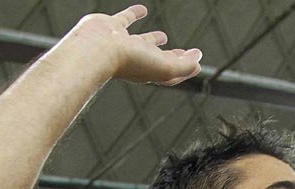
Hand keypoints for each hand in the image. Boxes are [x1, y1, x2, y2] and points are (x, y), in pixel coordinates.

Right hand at [69, 5, 201, 85]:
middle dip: (172, 56)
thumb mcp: (165, 68)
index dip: (185, 67)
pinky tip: (142, 10)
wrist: (97, 49)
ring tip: (164, 36)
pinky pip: (126, 19)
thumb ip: (184, 66)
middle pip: (158, 59)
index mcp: (149, 71)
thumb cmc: (129, 61)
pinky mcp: (112, 28)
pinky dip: (134, 14)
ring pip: (142, 41)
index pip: (171, 72)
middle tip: (183, 53)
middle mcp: (136, 59)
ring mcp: (123, 44)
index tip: (197, 62)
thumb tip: (197, 63)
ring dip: (153, 39)